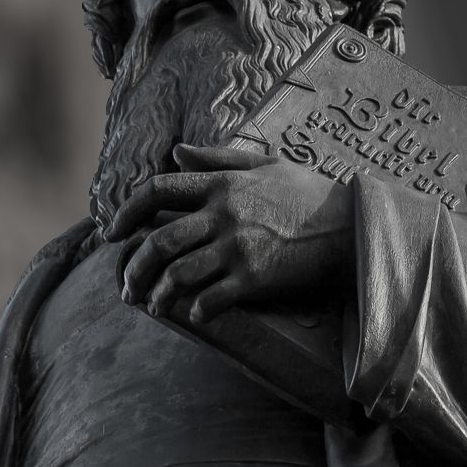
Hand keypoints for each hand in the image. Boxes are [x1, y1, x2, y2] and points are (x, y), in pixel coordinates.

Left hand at [107, 143, 354, 323]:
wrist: (354, 226)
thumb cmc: (310, 194)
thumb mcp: (265, 162)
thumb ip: (217, 156)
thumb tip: (175, 151)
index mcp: (222, 183)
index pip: (158, 190)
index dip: (127, 212)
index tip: (112, 233)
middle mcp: (223, 214)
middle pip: (159, 240)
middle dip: (133, 267)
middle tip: (125, 285)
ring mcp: (238, 247)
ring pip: (178, 273)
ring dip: (157, 295)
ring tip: (152, 307)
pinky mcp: (255, 277)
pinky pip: (211, 298)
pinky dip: (196, 310)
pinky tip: (194, 315)